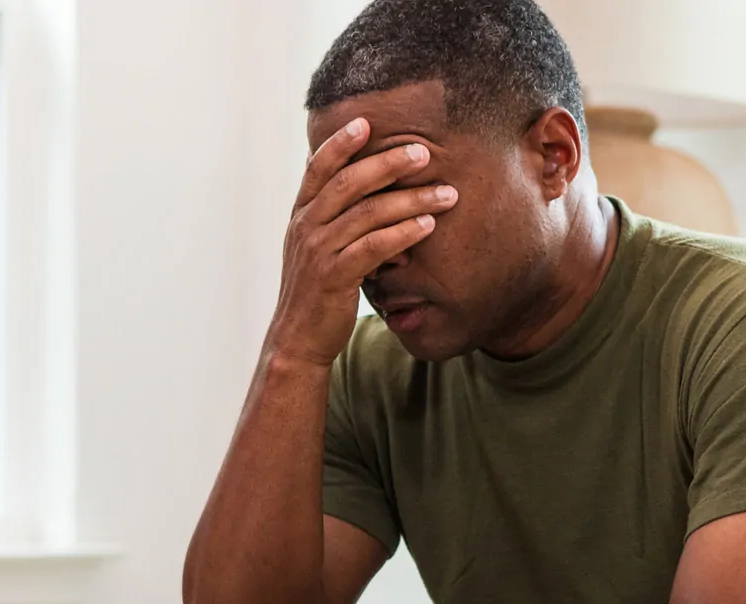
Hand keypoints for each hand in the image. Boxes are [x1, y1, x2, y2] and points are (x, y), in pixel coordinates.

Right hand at [268, 118, 459, 366]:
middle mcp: (306, 227)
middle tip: (423, 153)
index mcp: (301, 215)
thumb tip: (353, 183)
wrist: (298, 338)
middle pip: (349, 183)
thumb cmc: (316, 290)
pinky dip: (403, 233)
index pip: (318, 168)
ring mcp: (319, 252)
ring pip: (368, 213)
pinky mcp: (335, 277)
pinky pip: (374, 247)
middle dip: (388, 163)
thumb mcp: (315, 246)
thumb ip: (331, 215)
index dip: (340, 143)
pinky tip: (427, 226)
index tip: (367, 122)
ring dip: (411, 200)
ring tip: (446, 194)